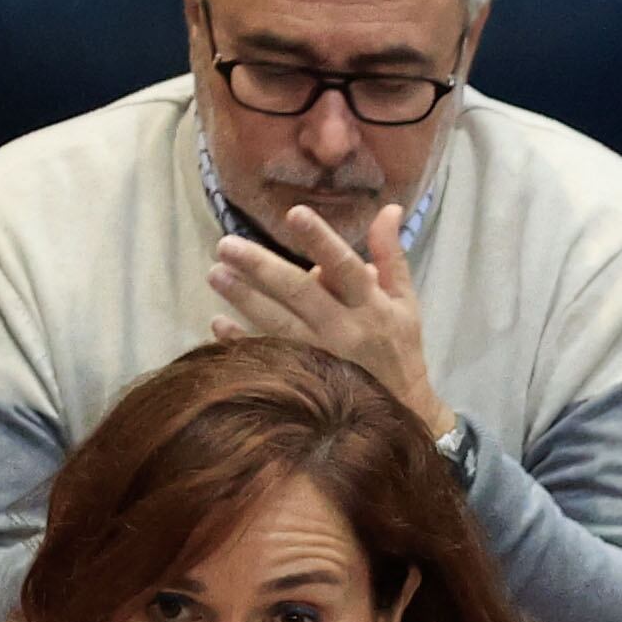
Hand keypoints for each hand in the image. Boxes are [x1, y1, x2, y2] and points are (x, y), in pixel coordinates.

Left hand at [208, 202, 449, 436]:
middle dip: (262, 268)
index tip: (294, 214)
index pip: (346, 267)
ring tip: (215, 274)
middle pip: (301, 294)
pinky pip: (271, 359)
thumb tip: (388, 208)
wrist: (406, 413)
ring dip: (246, 299)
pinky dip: (243, 343)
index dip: (321, 241)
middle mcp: (347, 330)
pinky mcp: (309, 381)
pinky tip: (218, 325)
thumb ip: (391, 255)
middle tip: (226, 245)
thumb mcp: (404, 302)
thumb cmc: (400, 349)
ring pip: (280, 325)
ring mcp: (325, 358)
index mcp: (372, 306)